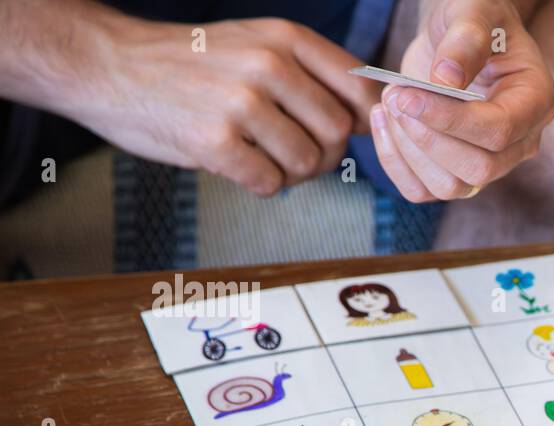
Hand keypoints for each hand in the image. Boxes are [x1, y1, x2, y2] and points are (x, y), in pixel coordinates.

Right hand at [66, 17, 375, 195]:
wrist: (112, 67)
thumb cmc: (195, 65)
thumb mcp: (257, 44)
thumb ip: (311, 74)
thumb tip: (367, 121)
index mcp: (286, 38)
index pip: (361, 89)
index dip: (363, 122)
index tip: (344, 133)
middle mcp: (269, 64)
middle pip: (337, 134)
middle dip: (323, 155)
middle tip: (293, 154)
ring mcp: (241, 102)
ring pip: (307, 163)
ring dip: (291, 174)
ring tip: (263, 158)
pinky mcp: (214, 141)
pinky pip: (269, 183)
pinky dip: (259, 185)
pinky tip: (239, 167)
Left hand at [371, 0, 553, 201]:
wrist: (459, 38)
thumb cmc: (474, 20)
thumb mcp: (472, 13)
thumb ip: (464, 40)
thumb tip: (445, 81)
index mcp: (535, 103)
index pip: (499, 132)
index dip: (451, 120)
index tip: (408, 95)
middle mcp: (519, 142)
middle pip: (478, 169)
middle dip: (428, 138)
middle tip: (395, 97)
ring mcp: (489, 163)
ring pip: (451, 187)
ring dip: (409, 151)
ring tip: (389, 103)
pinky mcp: (456, 172)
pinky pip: (424, 190)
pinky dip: (395, 163)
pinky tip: (383, 123)